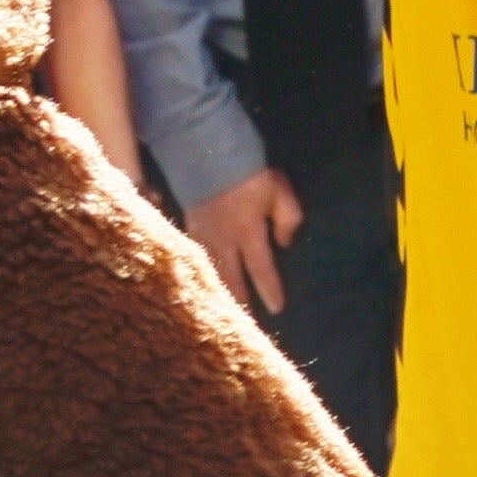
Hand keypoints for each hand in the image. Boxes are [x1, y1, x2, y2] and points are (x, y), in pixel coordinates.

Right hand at [184, 165, 301, 317]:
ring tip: (224, 311)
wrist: (208, 154)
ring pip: (212, 272)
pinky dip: (202, 273)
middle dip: (240, 300)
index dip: (270, 289)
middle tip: (246, 322)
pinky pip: (196, 257)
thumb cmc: (250, 173)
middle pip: (232, 278)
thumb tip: (283, 245)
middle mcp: (224, 240)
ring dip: (220, 291)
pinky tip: (202, 284)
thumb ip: (287, 219)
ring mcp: (203, 235)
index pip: (261, 268)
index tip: (277, 308)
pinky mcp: (189, 228)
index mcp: (248, 231)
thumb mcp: (280, 191)